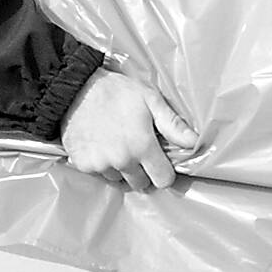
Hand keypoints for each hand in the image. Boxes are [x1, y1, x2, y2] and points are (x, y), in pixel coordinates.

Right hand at [61, 69, 199, 191]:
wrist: (76, 88)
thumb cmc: (118, 92)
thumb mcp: (151, 100)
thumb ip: (173, 125)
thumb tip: (195, 142)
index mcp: (142, 147)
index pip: (163, 180)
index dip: (164, 172)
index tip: (160, 162)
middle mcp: (122, 161)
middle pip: (140, 184)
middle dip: (143, 172)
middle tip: (137, 151)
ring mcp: (100, 165)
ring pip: (119, 180)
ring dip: (121, 169)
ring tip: (117, 145)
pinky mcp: (82, 165)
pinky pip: (99, 175)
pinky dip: (102, 165)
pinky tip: (102, 146)